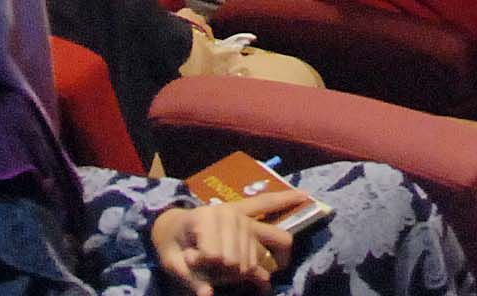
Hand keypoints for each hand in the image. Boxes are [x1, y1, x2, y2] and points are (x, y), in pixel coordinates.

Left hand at [153, 193, 294, 295]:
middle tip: (212, 266)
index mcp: (205, 220)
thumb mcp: (171, 263)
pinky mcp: (248, 213)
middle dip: (227, 273)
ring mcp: (240, 213)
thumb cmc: (172, 245)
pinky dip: (287, 200)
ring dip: (248, 268)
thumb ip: (190, 280)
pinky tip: (305, 197)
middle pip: (239, 260)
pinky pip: (271, 204)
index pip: (218, 255)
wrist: (172, 225)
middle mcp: (227, 212)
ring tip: (233, 267)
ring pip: (258, 251)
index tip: (194, 258)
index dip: (207, 265)